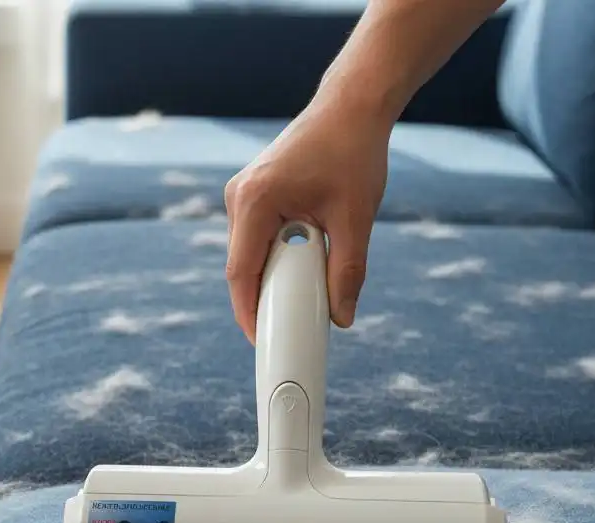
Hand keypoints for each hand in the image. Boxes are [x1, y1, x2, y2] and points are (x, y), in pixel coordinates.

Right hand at [223, 93, 390, 342]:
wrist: (352, 108)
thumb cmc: (353, 153)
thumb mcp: (355, 219)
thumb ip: (348, 272)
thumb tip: (343, 319)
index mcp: (256, 200)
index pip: (241, 272)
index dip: (248, 313)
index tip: (261, 342)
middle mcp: (239, 197)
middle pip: (243, 268)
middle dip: (265, 299)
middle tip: (292, 326)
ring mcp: (242, 195)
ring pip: (249, 256)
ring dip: (272, 279)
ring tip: (303, 295)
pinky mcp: (253, 196)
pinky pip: (257, 242)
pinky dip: (276, 261)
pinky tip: (300, 271)